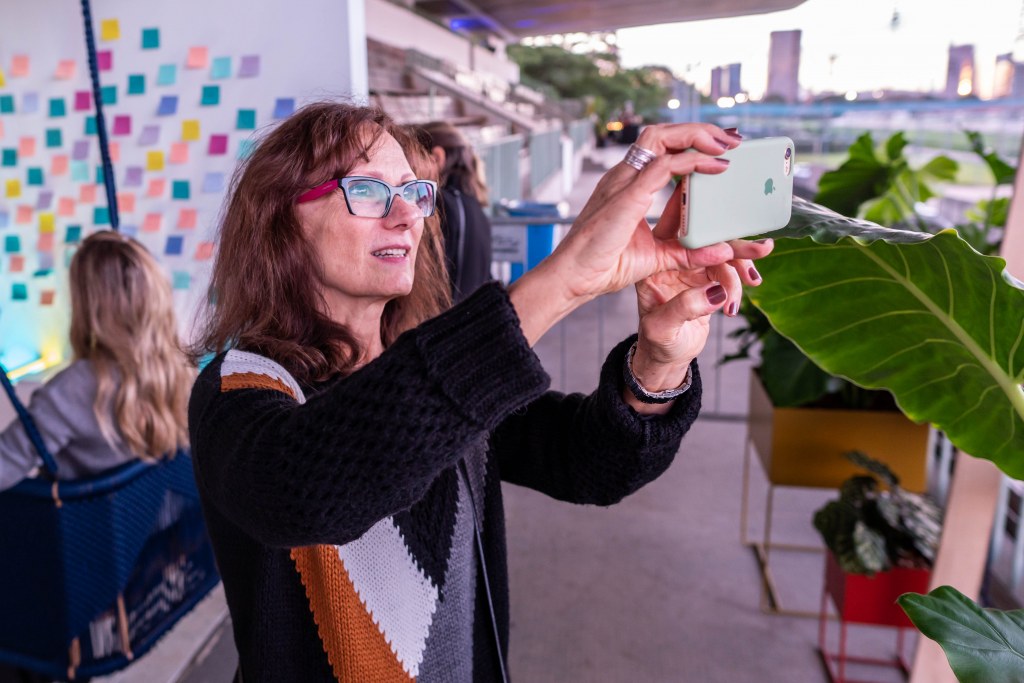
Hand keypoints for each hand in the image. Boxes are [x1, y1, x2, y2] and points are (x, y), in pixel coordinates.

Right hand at [546, 123, 763, 300]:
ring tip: (725, 144)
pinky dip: (693, 161)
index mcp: (627, 186)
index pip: (660, 149)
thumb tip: (722, 250)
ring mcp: (623, 182)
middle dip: (699, 131)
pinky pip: (664, 166)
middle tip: (731, 140)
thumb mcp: (656, 257)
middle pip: (663, 134)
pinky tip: (715, 165)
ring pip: (662, 137)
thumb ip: (687, 252)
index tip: (720, 148)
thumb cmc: (603, 267)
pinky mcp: (627, 196)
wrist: (573, 279)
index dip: (691, 142)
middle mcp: (624, 177)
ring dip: (697, 135)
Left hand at [624, 174, 773, 411]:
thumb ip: (685, 308)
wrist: (667, 356)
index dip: (701, 223)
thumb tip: (714, 292)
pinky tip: (748, 286)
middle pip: (705, 238)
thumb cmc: (657, 344)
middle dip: (733, 244)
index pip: (674, 232)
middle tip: (758, 249)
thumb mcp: (663, 329)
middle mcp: (669, 259)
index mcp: (651, 263)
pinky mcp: (705, 277)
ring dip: (741, 264)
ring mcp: (689, 267)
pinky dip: (741, 276)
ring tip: (753, 281)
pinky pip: (729, 266)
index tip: (725, 223)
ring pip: (721, 252)